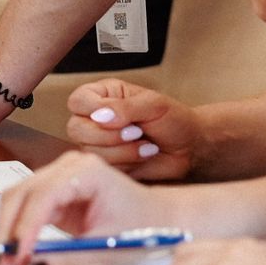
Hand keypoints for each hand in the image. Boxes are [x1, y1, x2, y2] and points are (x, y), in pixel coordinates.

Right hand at [0, 151, 163, 264]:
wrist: (157, 216)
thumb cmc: (140, 226)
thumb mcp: (106, 248)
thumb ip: (68, 258)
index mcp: (87, 171)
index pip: (44, 195)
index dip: (25, 227)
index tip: (17, 255)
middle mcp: (68, 166)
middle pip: (22, 193)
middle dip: (9, 230)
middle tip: (4, 263)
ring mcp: (58, 174)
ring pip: (17, 198)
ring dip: (8, 230)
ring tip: (9, 262)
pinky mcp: (53, 190)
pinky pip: (25, 206)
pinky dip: (17, 229)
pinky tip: (17, 252)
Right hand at [64, 78, 199, 180]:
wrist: (189, 147)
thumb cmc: (173, 119)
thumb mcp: (153, 104)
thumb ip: (125, 108)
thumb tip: (101, 116)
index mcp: (103, 96)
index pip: (77, 100)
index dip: (93, 110)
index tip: (118, 117)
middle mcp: (95, 119)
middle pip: (76, 129)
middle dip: (109, 135)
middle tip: (136, 131)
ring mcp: (99, 143)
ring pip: (90, 151)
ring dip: (122, 151)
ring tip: (145, 144)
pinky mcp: (108, 164)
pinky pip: (104, 168)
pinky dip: (127, 164)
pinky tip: (143, 156)